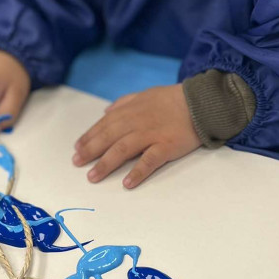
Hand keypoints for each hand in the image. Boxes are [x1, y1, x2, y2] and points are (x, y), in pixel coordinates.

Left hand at [73, 84, 200, 188]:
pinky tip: (127, 183)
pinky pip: (149, 160)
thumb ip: (124, 102)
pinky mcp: (166, 146)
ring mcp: (151, 134)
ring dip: (106, 164)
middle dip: (90, 150)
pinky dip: (137, 172)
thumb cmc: (172, 99)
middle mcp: (137, 122)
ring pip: (123, 149)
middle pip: (109, 137)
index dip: (89, 136)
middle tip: (77, 163)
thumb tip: (106, 111)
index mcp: (131, 110)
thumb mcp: (145, 94)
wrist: (201, 102)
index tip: (77, 147)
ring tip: (93, 177)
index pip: (104, 124)